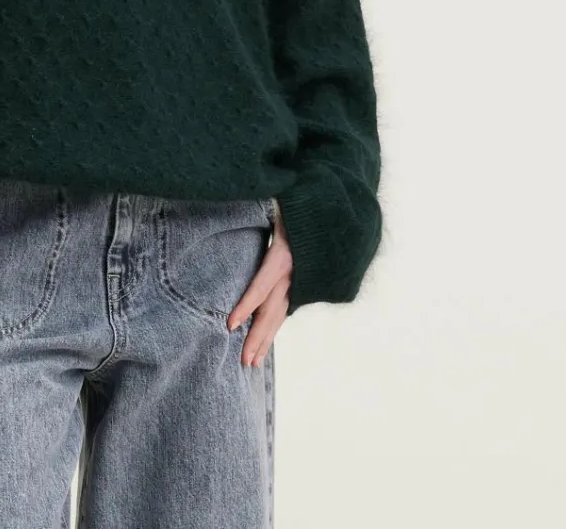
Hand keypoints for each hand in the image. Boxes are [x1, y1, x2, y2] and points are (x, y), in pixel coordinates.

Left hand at [227, 199, 290, 366]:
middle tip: (244, 362)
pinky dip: (274, 325)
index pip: (263, 285)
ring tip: (252, 362)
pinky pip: (286, 306)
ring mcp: (301, 280)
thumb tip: (239, 203)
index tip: (230, 325)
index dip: (247, 305)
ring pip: (281, 314)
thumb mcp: (279, 205)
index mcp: (285, 254)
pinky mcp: (303, 282)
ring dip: (266, 339)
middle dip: (257, 337)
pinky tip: (265, 342)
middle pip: (273, 310)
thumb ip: (262, 213)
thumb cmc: (301, 202)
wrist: (335, 208)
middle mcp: (295, 272)